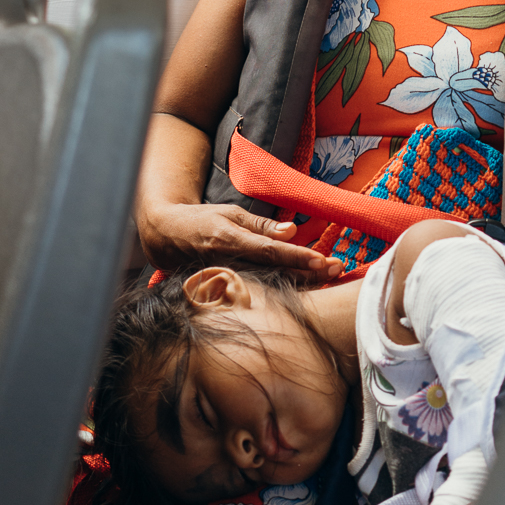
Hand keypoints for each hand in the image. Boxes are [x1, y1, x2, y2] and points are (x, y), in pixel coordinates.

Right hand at [139, 200, 342, 281]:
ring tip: (329, 277)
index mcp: (230, 241)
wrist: (166, 238)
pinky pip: (260, 291)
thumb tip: (291, 230)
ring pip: (271, 285)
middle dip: (309, 273)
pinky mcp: (226, 290)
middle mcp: (231, 264)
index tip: (321, 260)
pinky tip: (305, 288)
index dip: (296, 257)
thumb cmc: (200, 220)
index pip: (269, 252)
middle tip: (338, 268)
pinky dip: (284, 290)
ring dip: (302, 282)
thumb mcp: (229, 213)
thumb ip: (260, 225)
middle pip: (276, 273)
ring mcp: (228, 281)